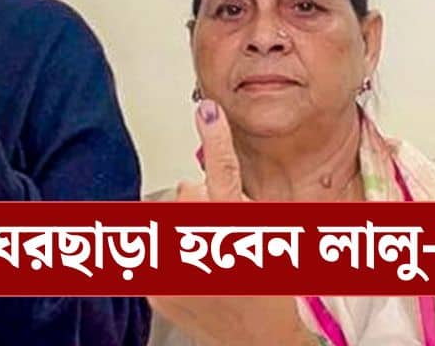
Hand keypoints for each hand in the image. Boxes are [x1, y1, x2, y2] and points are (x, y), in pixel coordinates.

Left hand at [148, 101, 308, 345]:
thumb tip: (194, 187)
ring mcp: (174, 274)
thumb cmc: (280, 295)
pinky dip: (169, 260)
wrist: (270, 343)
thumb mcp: (273, 238)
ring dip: (182, 231)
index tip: (208, 112)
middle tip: (223, 237)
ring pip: (167, 222)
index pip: (226, 174)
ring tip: (209, 260)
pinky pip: (154, 254)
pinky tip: (196, 277)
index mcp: (236, 233)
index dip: (217, 138)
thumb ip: (235, 205)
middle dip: (200, 205)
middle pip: (187, 196)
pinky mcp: (156, 293)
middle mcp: (201, 253)